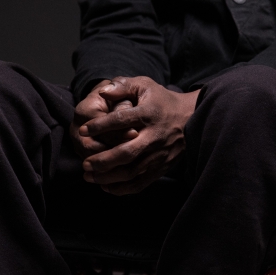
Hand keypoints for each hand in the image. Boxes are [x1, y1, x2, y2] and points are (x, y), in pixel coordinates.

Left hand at [79, 76, 199, 194]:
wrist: (193, 116)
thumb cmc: (162, 100)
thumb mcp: (145, 85)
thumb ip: (123, 86)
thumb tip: (103, 93)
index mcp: (148, 114)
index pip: (121, 120)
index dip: (100, 126)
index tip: (82, 130)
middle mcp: (154, 136)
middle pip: (126, 153)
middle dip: (102, 161)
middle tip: (85, 163)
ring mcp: (159, 154)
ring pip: (132, 172)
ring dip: (108, 177)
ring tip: (89, 176)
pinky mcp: (162, 167)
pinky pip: (141, 183)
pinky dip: (123, 188)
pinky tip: (106, 187)